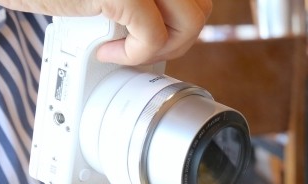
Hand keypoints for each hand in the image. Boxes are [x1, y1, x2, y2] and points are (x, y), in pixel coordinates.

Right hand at [0, 0, 211, 64]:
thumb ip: (139, 0)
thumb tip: (169, 28)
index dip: (181, 17)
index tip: (156, 33)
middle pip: (200, 4)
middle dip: (179, 36)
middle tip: (145, 46)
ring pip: (192, 20)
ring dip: (165, 47)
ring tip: (130, 49)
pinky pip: (154, 37)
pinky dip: (135, 55)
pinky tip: (107, 51)